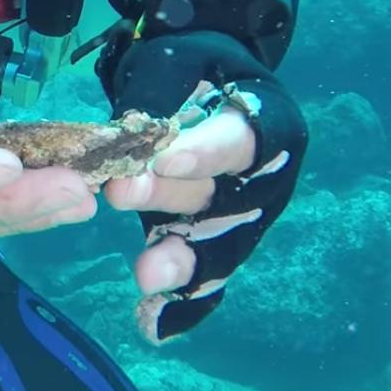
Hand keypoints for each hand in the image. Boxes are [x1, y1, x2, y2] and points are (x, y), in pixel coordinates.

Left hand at [102, 73, 306, 344]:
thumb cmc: (188, 72)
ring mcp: (238, 218)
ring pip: (215, 245)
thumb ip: (158, 98)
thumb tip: (126, 136)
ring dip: (180, 262)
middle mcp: (262, 179)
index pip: (247, 137)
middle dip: (171, 198)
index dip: (209, 151)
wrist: (196, 87)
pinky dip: (180, 305)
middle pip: (222, 193)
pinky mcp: (211, 244)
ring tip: (146, 277)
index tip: (166, 158)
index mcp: (269, 124)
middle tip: (121, 192)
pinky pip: (203, 279)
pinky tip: (151, 324)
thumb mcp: (177, 66)